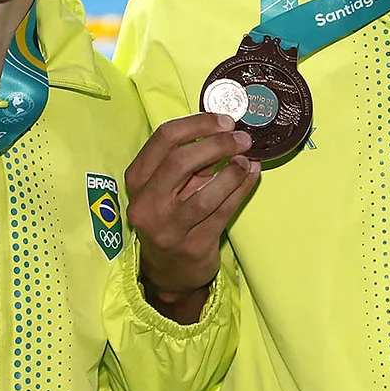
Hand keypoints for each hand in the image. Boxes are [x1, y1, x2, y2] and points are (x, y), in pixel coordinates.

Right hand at [124, 112, 260, 322]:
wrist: (169, 270)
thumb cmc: (171, 215)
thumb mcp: (170, 186)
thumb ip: (190, 160)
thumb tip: (226, 130)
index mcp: (137, 179)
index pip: (164, 139)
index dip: (198, 124)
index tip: (225, 120)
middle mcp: (147, 204)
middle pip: (181, 161)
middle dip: (217, 144)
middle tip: (242, 138)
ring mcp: (167, 228)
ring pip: (205, 193)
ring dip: (233, 171)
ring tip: (248, 159)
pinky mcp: (192, 246)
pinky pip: (223, 212)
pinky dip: (241, 189)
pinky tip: (252, 175)